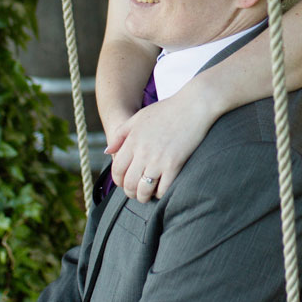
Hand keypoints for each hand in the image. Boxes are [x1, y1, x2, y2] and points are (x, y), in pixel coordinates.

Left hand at [107, 81, 215, 201]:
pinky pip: (163, 188)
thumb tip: (107, 151)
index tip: (124, 183)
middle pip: (128, 183)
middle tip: (136, 193)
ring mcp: (158, 159)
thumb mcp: (139, 117)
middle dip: (130, 192)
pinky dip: (161, 194)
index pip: (117, 169)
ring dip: (143, 197)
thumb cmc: (167, 109)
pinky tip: (162, 190)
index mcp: (132, 140)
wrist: (194, 104)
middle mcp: (142, 152)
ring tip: (147, 196)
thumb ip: (120, 134)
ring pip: (144, 189)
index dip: (118, 181)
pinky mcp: (175, 164)